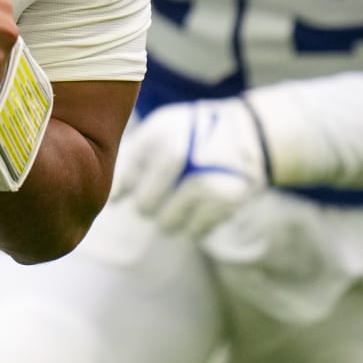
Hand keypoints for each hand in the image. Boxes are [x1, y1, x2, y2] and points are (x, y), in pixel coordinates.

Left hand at [110, 98, 270, 238]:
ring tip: (184, 195)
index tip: (127, 190)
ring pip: (167, 224)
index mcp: (159, 134)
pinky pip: (194, 232)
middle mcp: (178, 155)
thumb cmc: (193, 134)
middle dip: (148, 204)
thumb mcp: (161, 130)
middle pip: (144, 206)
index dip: (124, 189)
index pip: (126, 177)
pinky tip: (203, 203)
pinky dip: (195, 224)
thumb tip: (114, 202)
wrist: (249, 133)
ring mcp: (203, 180)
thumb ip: (133, 160)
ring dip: (171, 217)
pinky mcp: (225, 202)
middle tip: (162, 190)